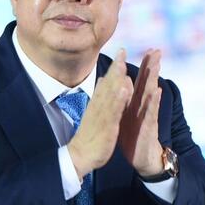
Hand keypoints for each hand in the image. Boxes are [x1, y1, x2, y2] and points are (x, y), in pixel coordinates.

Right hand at [67, 49, 132, 176]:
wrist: (80, 155)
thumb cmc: (89, 135)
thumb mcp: (94, 112)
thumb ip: (99, 95)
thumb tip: (101, 79)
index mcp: (98, 103)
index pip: (106, 81)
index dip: (115, 66)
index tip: (121, 50)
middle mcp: (99, 106)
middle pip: (108, 83)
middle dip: (116, 66)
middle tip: (123, 49)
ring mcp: (102, 116)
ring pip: (110, 95)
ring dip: (116, 79)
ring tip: (123, 64)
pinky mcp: (107, 126)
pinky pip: (113, 111)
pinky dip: (118, 100)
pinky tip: (123, 89)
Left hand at [119, 49, 163, 176]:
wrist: (142, 158)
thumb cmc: (133, 136)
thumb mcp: (127, 115)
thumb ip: (126, 98)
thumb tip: (123, 82)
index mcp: (136, 103)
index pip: (141, 80)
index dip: (145, 65)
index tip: (149, 49)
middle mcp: (143, 107)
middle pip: (148, 83)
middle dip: (152, 66)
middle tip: (157, 50)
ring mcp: (146, 116)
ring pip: (150, 95)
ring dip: (153, 79)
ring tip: (156, 65)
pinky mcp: (148, 127)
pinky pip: (151, 113)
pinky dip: (154, 102)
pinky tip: (158, 91)